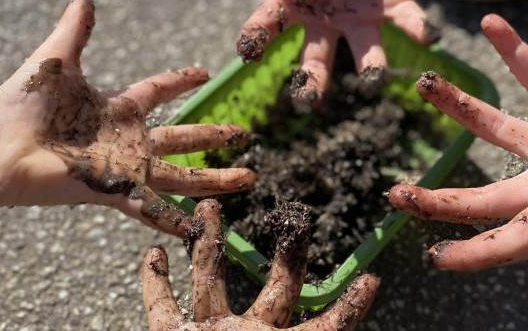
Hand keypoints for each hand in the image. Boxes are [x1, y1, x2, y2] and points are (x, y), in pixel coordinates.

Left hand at [0, 0, 254, 235]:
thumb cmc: (20, 102)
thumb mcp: (57, 59)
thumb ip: (75, 28)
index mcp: (115, 107)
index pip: (157, 91)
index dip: (180, 79)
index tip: (203, 71)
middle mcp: (126, 139)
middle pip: (182, 137)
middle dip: (214, 136)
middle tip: (245, 134)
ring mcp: (123, 168)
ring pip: (181, 176)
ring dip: (214, 179)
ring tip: (249, 178)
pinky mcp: (113, 191)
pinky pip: (150, 209)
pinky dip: (173, 222)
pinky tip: (199, 232)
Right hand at [139, 199, 377, 329]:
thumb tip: (370, 306)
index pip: (325, 327)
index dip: (348, 306)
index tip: (373, 280)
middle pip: (273, 287)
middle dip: (285, 252)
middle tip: (296, 217)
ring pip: (211, 283)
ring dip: (208, 245)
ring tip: (211, 209)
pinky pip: (161, 311)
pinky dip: (154, 285)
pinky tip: (153, 255)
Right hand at [238, 0, 434, 108]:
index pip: (270, 21)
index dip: (256, 36)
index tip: (247, 53)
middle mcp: (329, 16)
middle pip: (316, 55)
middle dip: (312, 79)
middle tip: (307, 101)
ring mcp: (363, 17)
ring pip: (365, 51)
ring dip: (370, 67)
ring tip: (373, 81)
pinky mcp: (397, 7)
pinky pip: (408, 22)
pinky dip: (419, 30)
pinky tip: (428, 37)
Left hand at [388, 14, 527, 270]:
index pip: (516, 238)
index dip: (476, 252)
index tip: (434, 257)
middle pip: (486, 197)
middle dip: (440, 200)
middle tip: (394, 194)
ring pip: (495, 129)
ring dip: (460, 107)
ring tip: (425, 82)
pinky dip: (514, 53)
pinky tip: (493, 25)